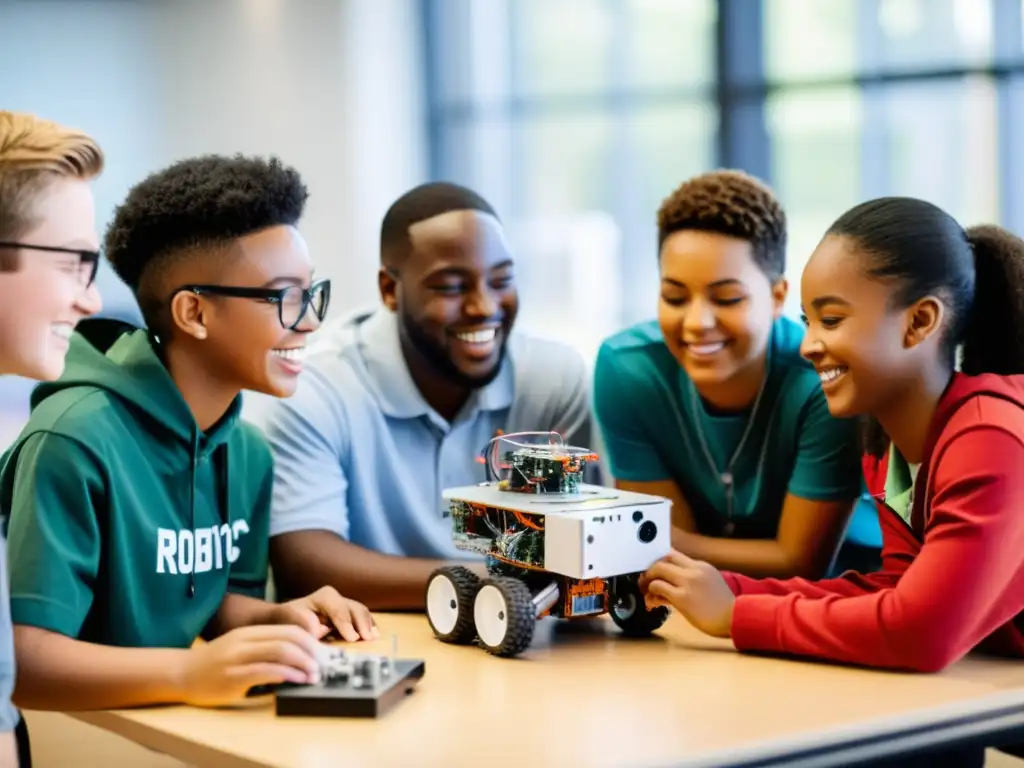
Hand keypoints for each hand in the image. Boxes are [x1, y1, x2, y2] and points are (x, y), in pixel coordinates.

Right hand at [180, 624, 321, 706]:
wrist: (179, 673)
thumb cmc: (212, 663)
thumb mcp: (239, 646)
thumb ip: (262, 647)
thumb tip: (296, 656)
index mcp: (249, 631)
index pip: (288, 629)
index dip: (310, 640)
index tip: (322, 653)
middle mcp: (245, 640)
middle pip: (288, 638)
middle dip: (311, 652)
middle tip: (323, 665)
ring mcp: (238, 658)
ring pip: (280, 652)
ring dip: (303, 664)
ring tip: (314, 675)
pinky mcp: (233, 676)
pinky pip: (266, 671)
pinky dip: (287, 675)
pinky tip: (297, 680)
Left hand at [272, 586, 378, 641]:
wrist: (288, 618)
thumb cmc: (289, 619)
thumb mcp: (290, 619)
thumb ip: (304, 622)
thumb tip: (318, 629)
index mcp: (324, 597)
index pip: (338, 609)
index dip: (346, 623)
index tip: (352, 638)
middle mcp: (337, 598)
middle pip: (355, 608)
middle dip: (362, 624)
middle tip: (368, 639)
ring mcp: (345, 605)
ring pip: (362, 612)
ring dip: (368, 626)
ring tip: (373, 639)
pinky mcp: (349, 614)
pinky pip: (364, 618)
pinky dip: (369, 627)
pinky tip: (374, 637)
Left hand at [639, 550, 734, 637]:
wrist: (735, 619)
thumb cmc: (724, 608)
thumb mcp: (710, 585)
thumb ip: (693, 579)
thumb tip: (671, 583)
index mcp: (701, 566)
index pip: (674, 554)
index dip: (660, 560)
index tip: (653, 569)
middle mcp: (694, 570)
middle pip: (664, 558)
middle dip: (651, 568)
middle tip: (646, 579)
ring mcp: (688, 582)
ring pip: (658, 569)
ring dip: (648, 580)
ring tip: (647, 592)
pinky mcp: (682, 597)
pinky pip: (658, 587)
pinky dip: (651, 593)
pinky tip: (652, 602)